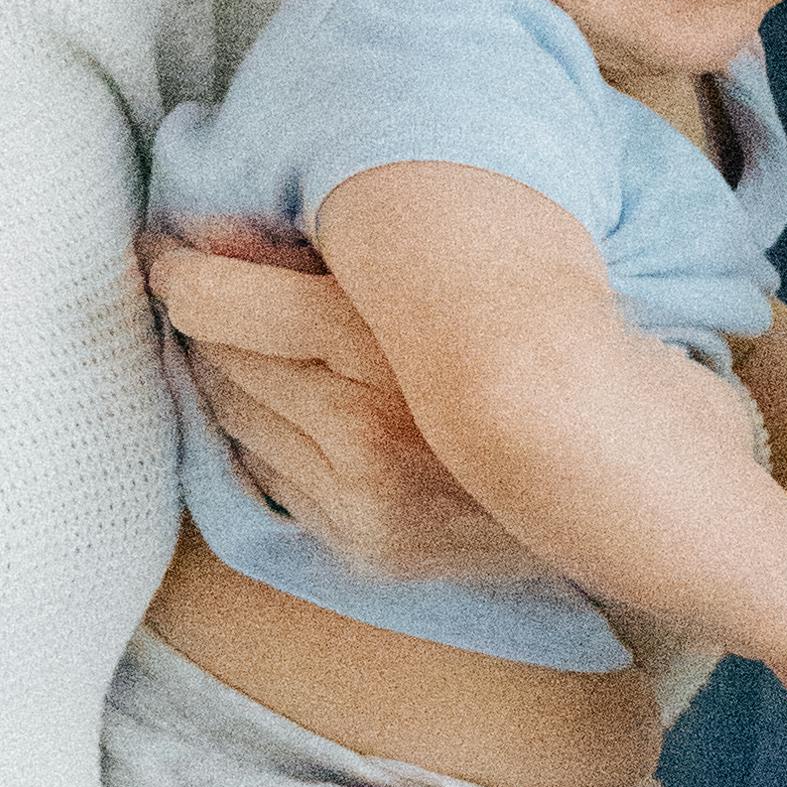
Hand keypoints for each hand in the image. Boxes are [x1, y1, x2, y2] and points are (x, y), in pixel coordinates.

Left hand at [146, 218, 507, 584]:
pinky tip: (293, 410)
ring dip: (229, 380)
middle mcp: (366, 435)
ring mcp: (365, 505)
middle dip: (206, 322)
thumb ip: (318, 254)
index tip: (164, 247)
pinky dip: (266, 439)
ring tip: (244, 342)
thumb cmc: (533, 344)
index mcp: (384, 347)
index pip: (225, 305)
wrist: (622, 470)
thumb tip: (200, 236)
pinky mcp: (369, 550)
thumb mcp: (433, 275)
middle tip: (200, 282)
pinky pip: (274, 480)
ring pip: (240, 425)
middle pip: (225, 364)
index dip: (181, 269)